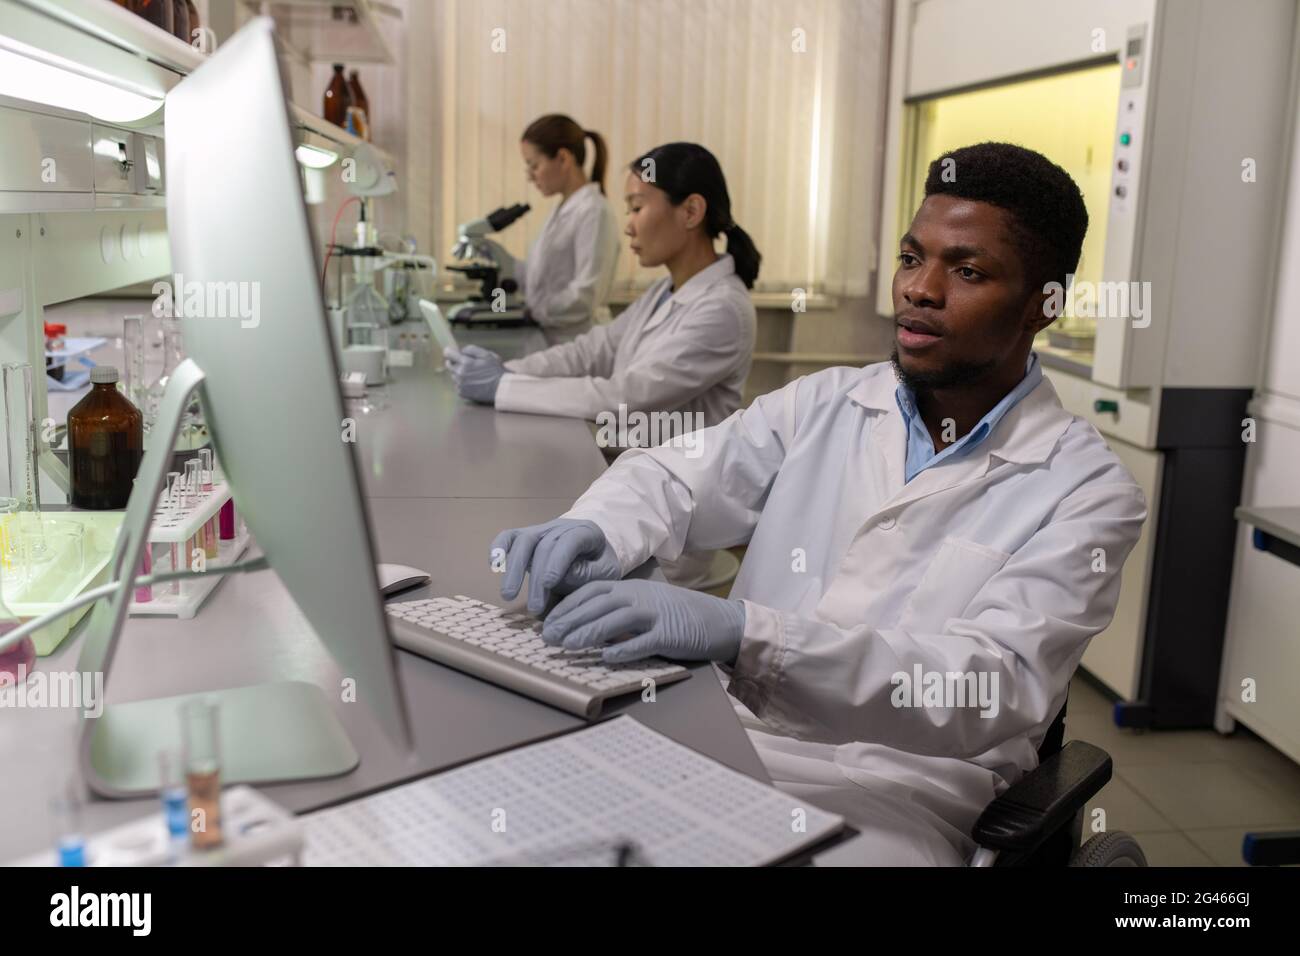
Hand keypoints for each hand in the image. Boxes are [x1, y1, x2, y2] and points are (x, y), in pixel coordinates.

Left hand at [446, 344, 503, 403]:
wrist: (500, 389)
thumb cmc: (495, 371)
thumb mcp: (487, 355)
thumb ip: (472, 349)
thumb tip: (461, 350)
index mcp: (465, 363)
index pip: (448, 353)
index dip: (450, 351)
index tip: (452, 352)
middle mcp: (460, 374)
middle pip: (449, 364)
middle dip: (456, 362)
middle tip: (467, 364)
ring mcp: (459, 384)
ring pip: (453, 375)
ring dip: (459, 373)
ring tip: (472, 374)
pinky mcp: (461, 393)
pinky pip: (457, 384)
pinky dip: (462, 383)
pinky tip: (472, 382)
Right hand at [490, 518, 623, 615]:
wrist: (593, 548)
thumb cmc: (600, 563)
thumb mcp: (606, 571)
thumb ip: (589, 574)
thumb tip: (563, 577)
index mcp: (586, 532)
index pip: (569, 542)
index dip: (557, 561)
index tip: (548, 583)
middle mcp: (560, 527)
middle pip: (544, 546)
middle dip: (536, 578)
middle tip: (533, 607)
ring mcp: (541, 530)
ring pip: (523, 541)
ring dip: (513, 568)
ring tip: (508, 595)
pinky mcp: (525, 536)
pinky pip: (509, 536)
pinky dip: (498, 547)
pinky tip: (493, 565)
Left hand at [541, 579, 745, 664]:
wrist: (717, 620)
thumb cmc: (675, 615)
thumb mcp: (643, 604)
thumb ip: (616, 610)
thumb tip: (581, 625)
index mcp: (630, 588)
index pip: (590, 592)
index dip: (567, 606)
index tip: (547, 622)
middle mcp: (639, 597)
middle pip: (598, 605)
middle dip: (570, 620)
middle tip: (548, 638)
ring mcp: (655, 615)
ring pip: (616, 620)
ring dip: (589, 632)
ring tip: (567, 646)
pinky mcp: (669, 635)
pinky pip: (643, 641)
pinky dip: (623, 649)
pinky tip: (606, 658)